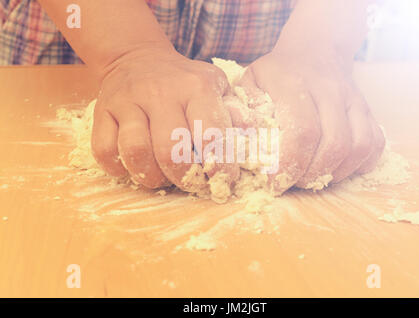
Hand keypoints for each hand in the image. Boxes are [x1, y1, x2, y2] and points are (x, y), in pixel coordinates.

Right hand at [91, 45, 238, 189]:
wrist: (137, 59)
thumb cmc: (184, 81)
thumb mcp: (216, 85)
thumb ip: (235, 112)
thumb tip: (254, 143)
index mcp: (196, 87)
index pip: (209, 134)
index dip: (218, 166)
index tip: (222, 181)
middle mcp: (160, 92)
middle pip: (170, 150)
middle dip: (184, 178)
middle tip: (190, 183)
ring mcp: (128, 101)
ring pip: (135, 152)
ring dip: (151, 177)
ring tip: (162, 178)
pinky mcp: (102, 111)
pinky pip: (104, 150)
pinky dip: (119, 168)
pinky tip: (134, 167)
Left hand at [236, 46, 384, 192]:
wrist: (315, 47)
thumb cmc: (277, 72)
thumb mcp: (250, 82)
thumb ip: (242, 109)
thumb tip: (241, 136)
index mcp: (295, 83)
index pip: (302, 131)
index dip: (290, 164)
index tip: (275, 183)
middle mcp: (329, 90)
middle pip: (334, 144)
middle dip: (312, 175)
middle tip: (294, 182)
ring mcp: (353, 99)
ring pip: (358, 147)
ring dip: (335, 173)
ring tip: (313, 177)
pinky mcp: (368, 109)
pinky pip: (375, 143)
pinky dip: (360, 164)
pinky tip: (337, 167)